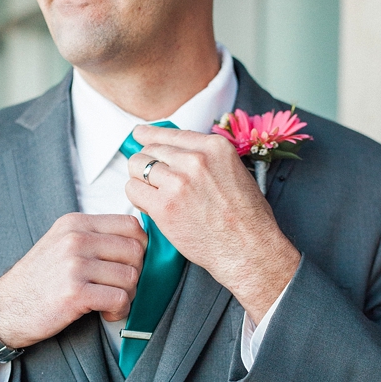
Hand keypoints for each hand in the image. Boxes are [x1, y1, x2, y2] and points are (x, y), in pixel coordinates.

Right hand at [0, 213, 147, 348]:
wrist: (5, 309)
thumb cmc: (36, 281)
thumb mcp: (60, 244)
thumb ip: (93, 238)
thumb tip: (138, 243)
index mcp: (74, 224)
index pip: (130, 225)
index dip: (140, 247)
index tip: (129, 264)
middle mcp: (74, 239)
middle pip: (135, 251)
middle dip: (135, 274)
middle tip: (119, 287)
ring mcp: (74, 265)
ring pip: (131, 276)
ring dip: (127, 295)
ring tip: (109, 302)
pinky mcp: (75, 292)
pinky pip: (120, 298)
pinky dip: (119, 310)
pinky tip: (105, 313)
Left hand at [125, 124, 300, 322]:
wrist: (248, 248)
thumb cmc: (245, 217)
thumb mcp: (234, 171)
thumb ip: (206, 159)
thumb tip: (178, 155)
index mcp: (215, 147)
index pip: (170, 133)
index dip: (150, 135)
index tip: (139, 135)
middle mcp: (195, 160)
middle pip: (150, 149)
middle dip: (146, 163)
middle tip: (153, 180)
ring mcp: (178, 182)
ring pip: (136, 166)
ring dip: (140, 180)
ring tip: (153, 194)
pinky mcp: (164, 205)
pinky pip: (133, 190)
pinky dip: (137, 197)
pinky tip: (150, 206)